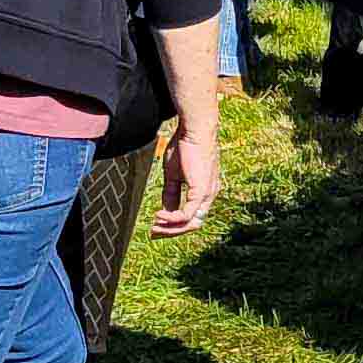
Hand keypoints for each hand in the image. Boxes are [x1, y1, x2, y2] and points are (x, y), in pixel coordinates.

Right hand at [148, 117, 221, 236]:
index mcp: (205, 192)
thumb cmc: (185, 147)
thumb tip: (165, 210)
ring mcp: (207, 194)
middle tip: (154, 232)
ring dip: (171, 228)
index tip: (157, 226)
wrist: (194, 130)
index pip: (192, 217)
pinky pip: (187, 214)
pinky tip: (159, 215)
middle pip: (192, 225)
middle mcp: (209, 195)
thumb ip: (172, 193)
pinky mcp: (201, 190)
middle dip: (171, 232)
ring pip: (191, 223)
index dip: (175, 226)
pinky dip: (172, 218)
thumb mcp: (174, 175)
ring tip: (155, 225)